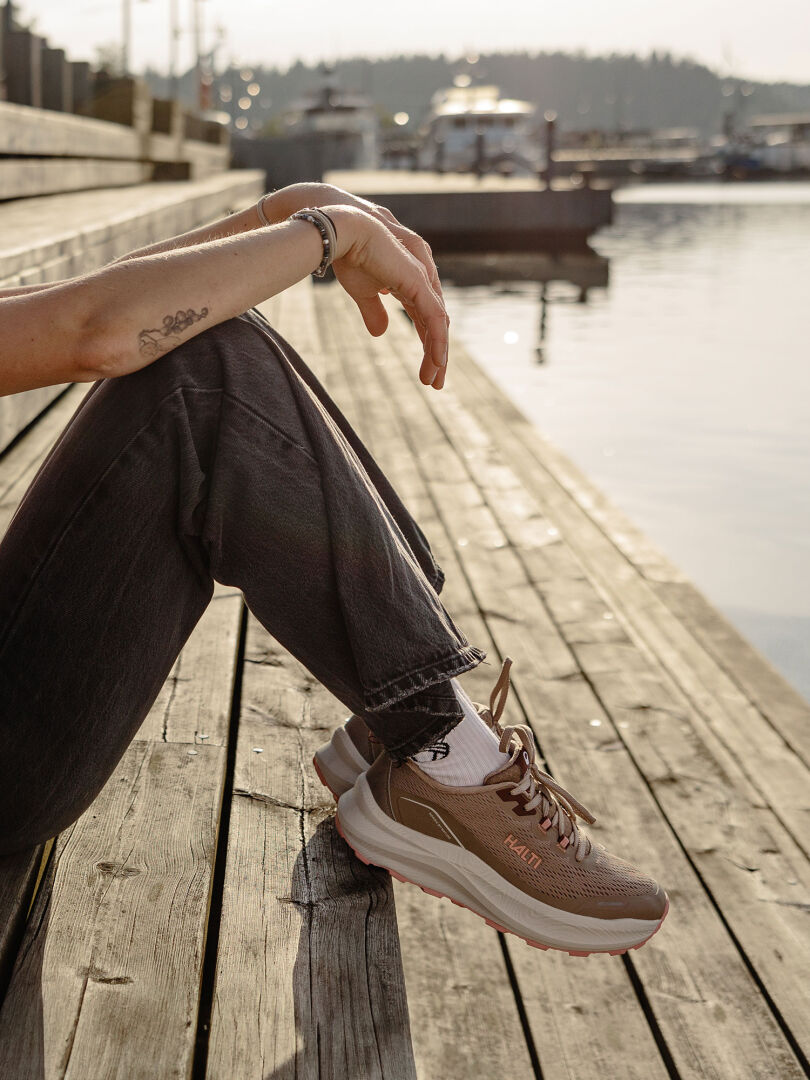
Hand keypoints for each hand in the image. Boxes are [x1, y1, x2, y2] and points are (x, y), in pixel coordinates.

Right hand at [324, 205, 448, 389]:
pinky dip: (437, 343)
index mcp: (410, 284)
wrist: (342, 232)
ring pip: (439, 326)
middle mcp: (421, 283)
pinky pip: (435, 320)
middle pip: (436, 326)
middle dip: (436, 356)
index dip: (427, 345)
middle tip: (435, 382)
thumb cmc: (349, 256)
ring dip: (438, 356)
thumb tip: (381, 334)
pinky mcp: (419, 284)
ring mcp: (422, 282)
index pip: (426, 321)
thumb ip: (374, 312)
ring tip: (434, 380)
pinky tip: (436, 362)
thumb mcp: (362, 292)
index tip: (425, 371)